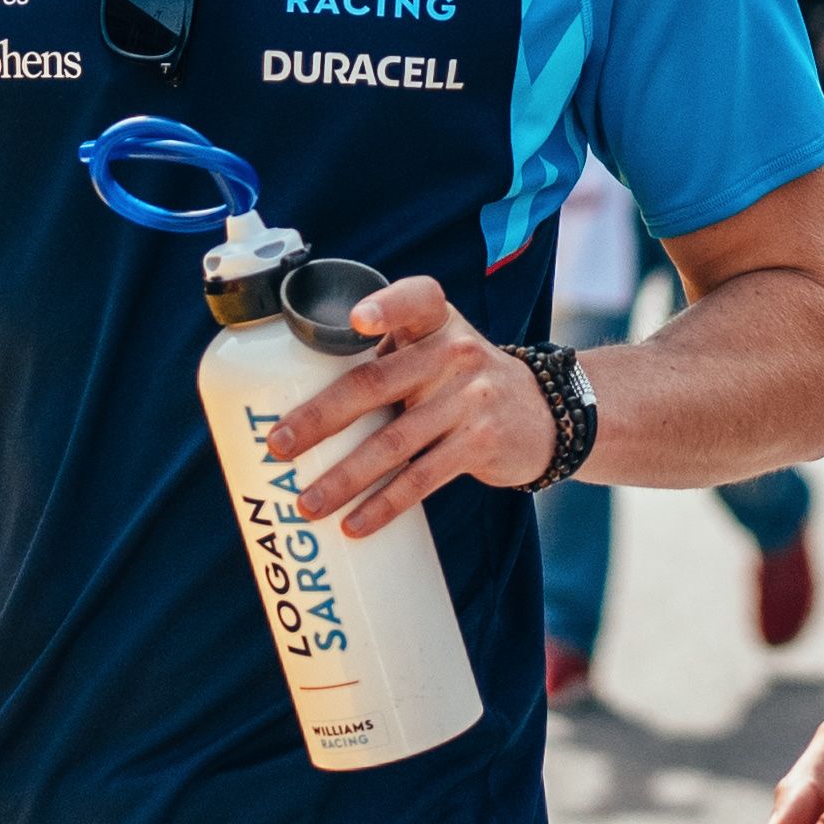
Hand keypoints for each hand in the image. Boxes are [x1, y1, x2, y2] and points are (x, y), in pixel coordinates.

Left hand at [265, 272, 549, 537]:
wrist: (544, 414)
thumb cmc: (462, 379)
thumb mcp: (437, 348)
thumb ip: (387, 355)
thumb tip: (295, 397)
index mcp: (437, 321)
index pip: (416, 300)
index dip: (387, 307)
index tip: (357, 321)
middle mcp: (456, 354)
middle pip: (377, 383)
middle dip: (322, 417)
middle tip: (278, 445)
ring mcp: (471, 400)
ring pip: (395, 442)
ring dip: (345, 477)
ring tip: (307, 503)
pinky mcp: (480, 444)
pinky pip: (422, 478)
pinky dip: (384, 504)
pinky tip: (355, 524)